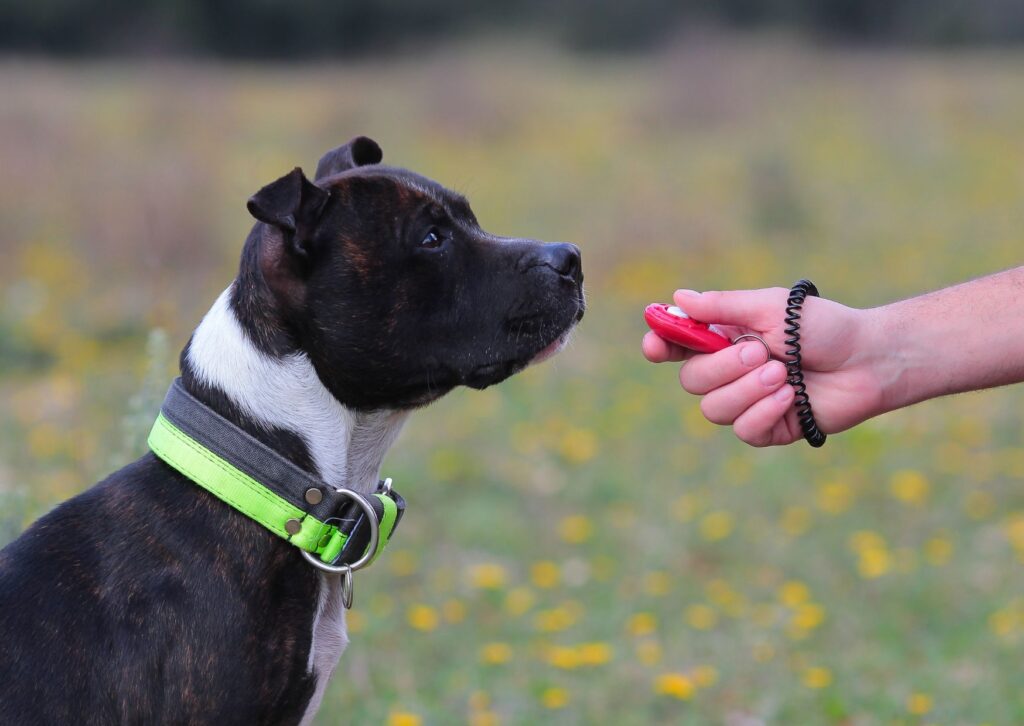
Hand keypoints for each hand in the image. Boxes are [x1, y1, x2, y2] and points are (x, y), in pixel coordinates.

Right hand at [642, 288, 885, 446]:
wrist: (869, 359)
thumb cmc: (823, 326)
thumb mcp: (771, 308)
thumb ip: (723, 307)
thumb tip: (678, 298)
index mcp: (724, 338)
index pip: (677, 346)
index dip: (660, 345)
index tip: (655, 345)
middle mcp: (730, 371)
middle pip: (692, 381)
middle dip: (723, 368)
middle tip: (761, 352)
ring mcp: (747, 402)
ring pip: (713, 409)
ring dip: (747, 390)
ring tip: (784, 374)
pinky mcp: (769, 428)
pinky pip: (743, 429)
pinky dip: (764, 411)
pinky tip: (792, 396)